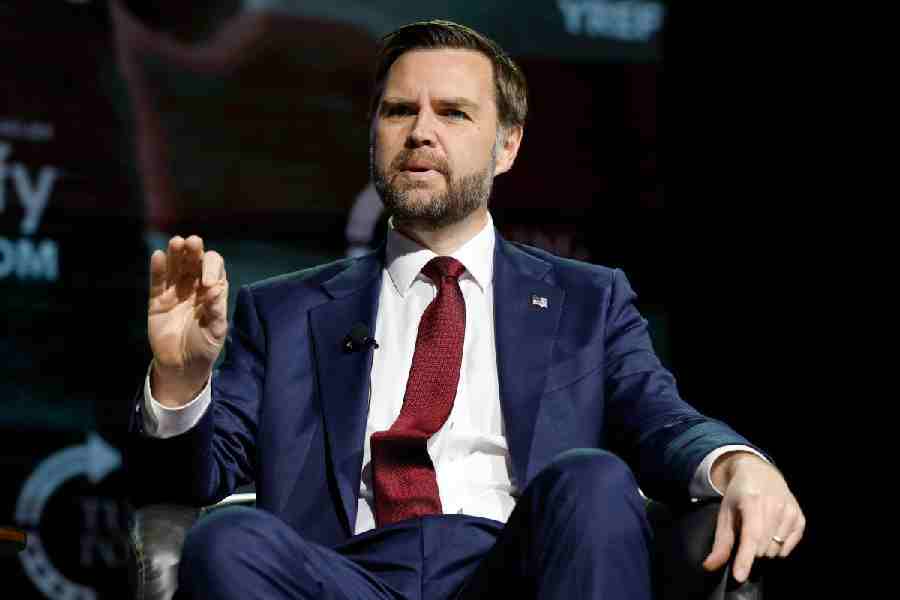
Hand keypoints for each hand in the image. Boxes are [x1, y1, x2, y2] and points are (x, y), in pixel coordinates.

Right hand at [148, 235, 227, 406]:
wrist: (181, 366)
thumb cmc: (204, 347)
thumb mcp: (215, 332)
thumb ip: (216, 311)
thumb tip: (217, 289)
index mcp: (213, 291)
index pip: (214, 269)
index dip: (211, 269)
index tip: (207, 284)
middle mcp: (194, 287)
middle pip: (194, 262)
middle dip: (194, 251)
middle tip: (192, 242)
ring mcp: (175, 292)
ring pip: (175, 267)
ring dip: (175, 254)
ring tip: (176, 242)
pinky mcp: (157, 300)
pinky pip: (157, 282)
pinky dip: (157, 269)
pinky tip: (158, 256)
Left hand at [702, 452, 804, 582]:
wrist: (761, 473)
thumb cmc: (739, 495)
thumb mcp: (725, 514)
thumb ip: (720, 542)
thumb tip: (709, 566)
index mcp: (752, 502)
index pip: (750, 537)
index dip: (745, 558)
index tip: (739, 576)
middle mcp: (775, 506)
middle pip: (762, 549)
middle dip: (750, 551)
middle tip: (745, 534)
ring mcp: (790, 512)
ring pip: (775, 552)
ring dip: (763, 550)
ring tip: (758, 529)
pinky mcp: (800, 519)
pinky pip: (787, 549)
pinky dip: (776, 548)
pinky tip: (770, 532)